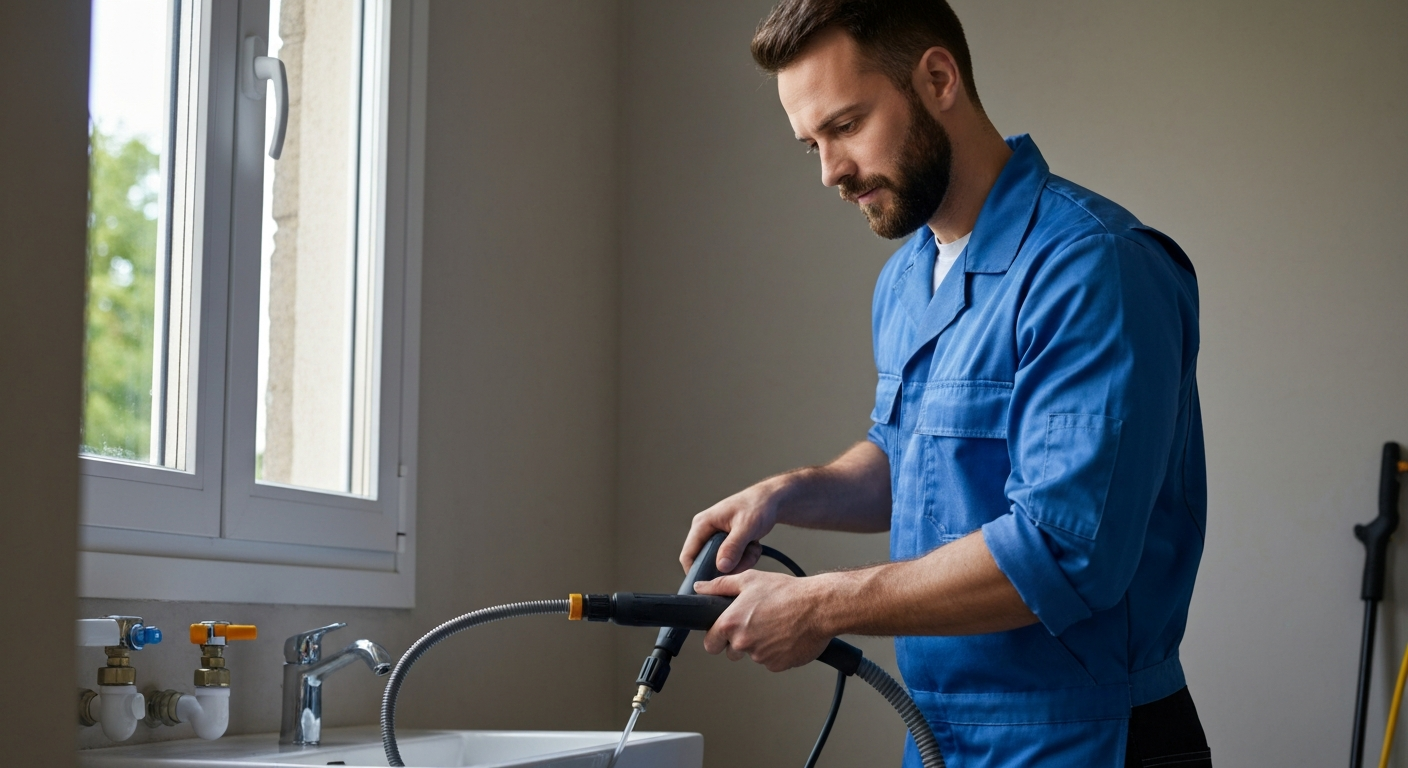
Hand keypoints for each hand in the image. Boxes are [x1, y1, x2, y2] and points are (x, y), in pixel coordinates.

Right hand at [679, 477, 787, 573]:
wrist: (772, 501)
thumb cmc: (757, 506)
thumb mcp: (746, 527)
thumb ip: (733, 547)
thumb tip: (721, 566)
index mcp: (702, 524)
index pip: (688, 555)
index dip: (696, 573)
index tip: (713, 584)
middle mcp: (705, 532)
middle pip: (707, 562)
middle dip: (729, 565)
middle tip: (746, 558)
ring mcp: (716, 538)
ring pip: (723, 563)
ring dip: (741, 561)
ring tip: (752, 547)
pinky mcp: (727, 543)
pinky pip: (732, 560)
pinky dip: (745, 557)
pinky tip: (753, 545)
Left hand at [693, 570, 833, 671]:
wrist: (818, 607)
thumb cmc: (786, 592)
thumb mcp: (749, 580)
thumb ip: (720, 586)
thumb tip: (700, 588)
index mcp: (731, 624)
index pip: (710, 644)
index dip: (717, 637)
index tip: (726, 632)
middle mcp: (743, 643)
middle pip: (732, 652)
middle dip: (740, 641)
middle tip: (757, 623)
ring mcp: (760, 657)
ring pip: (754, 655)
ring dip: (761, 644)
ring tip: (776, 624)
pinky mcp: (778, 665)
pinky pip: (772, 661)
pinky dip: (777, 651)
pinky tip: (786, 634)